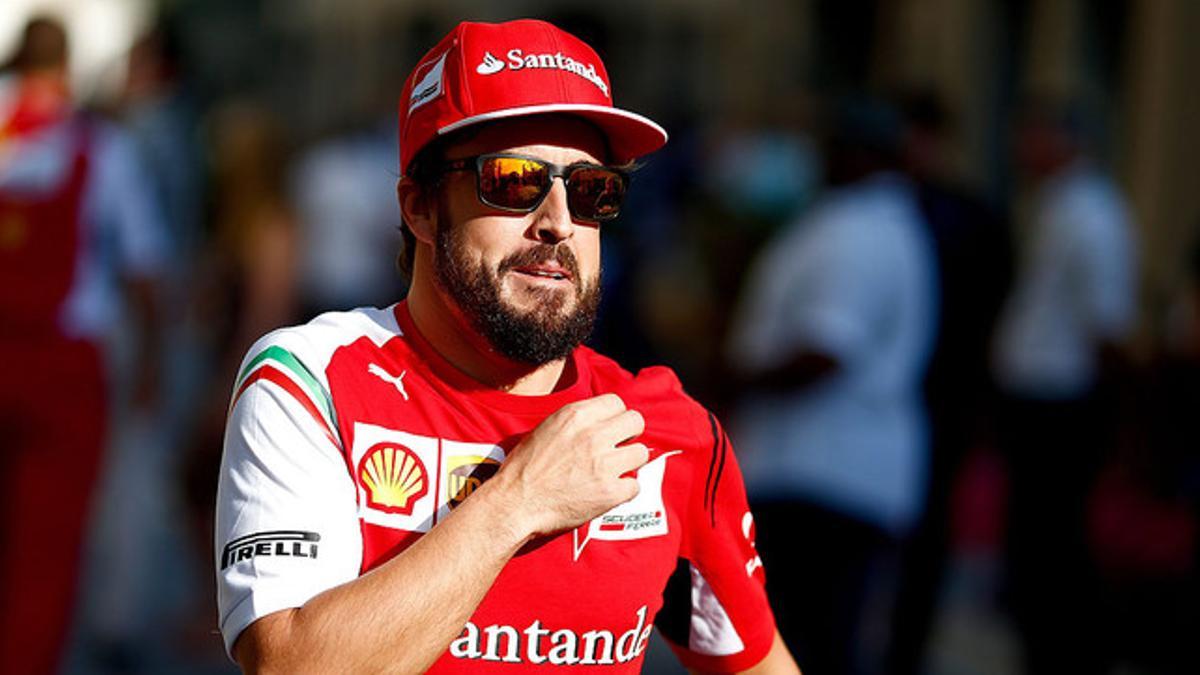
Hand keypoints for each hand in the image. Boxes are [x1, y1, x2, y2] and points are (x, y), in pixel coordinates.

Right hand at [491, 393, 649, 539]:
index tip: (610, 429)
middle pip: (635, 422)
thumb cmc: (523, 469)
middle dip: (629, 434)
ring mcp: (604, 464)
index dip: (614, 417)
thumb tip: (600, 421)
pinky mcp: (609, 492)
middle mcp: (593, 436)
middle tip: (618, 447)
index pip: (616, 402)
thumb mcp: (546, 428)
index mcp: (576, 416)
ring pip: (641, 453)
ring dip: (629, 463)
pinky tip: (607, 492)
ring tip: (612, 471)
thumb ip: (576, 421)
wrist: (514, 503)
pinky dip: (623, 490)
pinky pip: (634, 485)